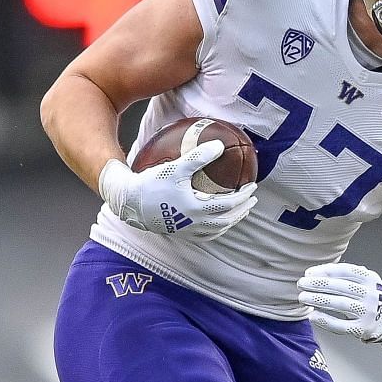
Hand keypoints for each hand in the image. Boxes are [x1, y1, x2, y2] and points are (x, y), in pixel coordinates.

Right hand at [99, 146, 255, 239]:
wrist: (129, 202)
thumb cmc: (152, 183)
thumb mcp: (177, 168)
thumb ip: (199, 157)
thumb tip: (220, 146)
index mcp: (198, 209)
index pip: (230, 204)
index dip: (244, 196)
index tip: (252, 186)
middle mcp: (195, 224)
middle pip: (228, 220)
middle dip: (243, 210)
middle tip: (252, 200)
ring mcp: (188, 231)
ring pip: (218, 230)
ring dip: (231, 221)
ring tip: (239, 212)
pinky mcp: (180, 234)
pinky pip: (205, 236)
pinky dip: (217, 229)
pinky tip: (217, 222)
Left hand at [299, 262, 381, 348]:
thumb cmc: (370, 297)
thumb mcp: (365, 281)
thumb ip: (345, 275)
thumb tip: (315, 274)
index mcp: (371, 279)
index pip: (345, 271)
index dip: (325, 271)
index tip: (309, 273)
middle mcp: (370, 295)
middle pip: (340, 287)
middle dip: (317, 285)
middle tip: (301, 284)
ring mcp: (367, 312)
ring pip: (338, 304)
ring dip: (318, 300)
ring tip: (303, 298)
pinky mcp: (362, 328)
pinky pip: (340, 325)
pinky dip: (325, 320)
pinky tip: (313, 315)